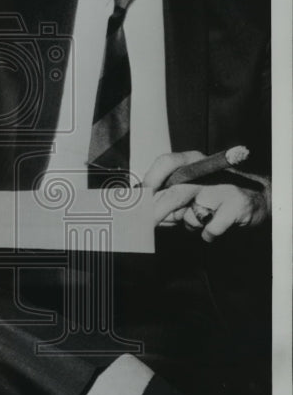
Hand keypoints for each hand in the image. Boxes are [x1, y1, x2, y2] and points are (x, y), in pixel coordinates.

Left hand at [145, 151, 270, 240]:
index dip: (149, 181)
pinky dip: (208, 234)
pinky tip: (215, 227)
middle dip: (156, 214)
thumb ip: (165, 195)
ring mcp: (224, 187)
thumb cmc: (213, 194)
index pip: (166, 162)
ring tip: (201, 218)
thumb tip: (139, 211)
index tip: (138, 201)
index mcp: (193, 160)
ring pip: (192, 215)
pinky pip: (209, 229)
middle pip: (175, 193)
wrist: (256, 198)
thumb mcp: (189, 187)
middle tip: (144, 227)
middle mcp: (208, 170)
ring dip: (189, 223)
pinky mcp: (236, 205)